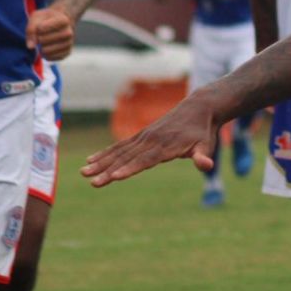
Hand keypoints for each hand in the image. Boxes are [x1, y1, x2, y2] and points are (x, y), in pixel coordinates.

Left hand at [26, 6, 75, 60]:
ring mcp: (69, 44)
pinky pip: (50, 58)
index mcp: (63, 20)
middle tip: (42, 34)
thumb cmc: (47, 20)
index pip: (41, 29)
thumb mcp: (37, 17)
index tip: (41, 25)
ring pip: (46, 51)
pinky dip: (45, 54)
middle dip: (38, 38)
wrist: (60, 23)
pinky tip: (47, 48)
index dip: (37, 28)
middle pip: (43, 40)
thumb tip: (30, 47)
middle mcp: (69, 33)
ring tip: (44, 42)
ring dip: (41, 47)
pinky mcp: (67, 53)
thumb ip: (31, 29)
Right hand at [82, 89, 221, 185]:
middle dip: (108, 171)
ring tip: (83, 172)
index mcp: (167, 146)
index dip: (130, 169)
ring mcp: (144, 137)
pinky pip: (120, 145)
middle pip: (127, 158)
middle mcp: (152, 140)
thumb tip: (206, 165)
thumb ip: (203, 156)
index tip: (115, 177)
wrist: (198, 108)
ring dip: (101, 162)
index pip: (146, 160)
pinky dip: (105, 153)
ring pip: (119, 151)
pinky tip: (91, 160)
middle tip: (92, 182)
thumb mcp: (207, 144)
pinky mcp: (141, 135)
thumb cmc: (203, 132)